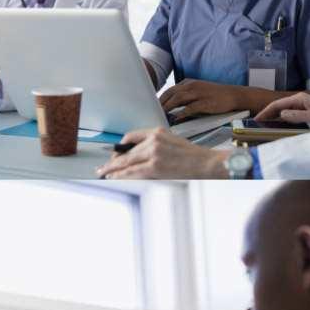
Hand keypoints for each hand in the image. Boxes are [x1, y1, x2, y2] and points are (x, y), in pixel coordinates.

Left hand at [95, 129, 226, 178]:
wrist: (207, 163)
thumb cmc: (193, 156)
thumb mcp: (172, 143)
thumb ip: (155, 146)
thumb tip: (139, 157)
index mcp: (157, 131)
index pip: (131, 137)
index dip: (120, 148)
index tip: (114, 155)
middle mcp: (153, 139)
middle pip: (126, 152)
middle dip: (112, 161)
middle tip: (102, 168)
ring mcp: (153, 153)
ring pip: (126, 162)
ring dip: (112, 170)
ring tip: (103, 174)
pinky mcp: (155, 166)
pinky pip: (132, 172)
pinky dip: (120, 176)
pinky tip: (114, 178)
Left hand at [160, 78, 246, 120]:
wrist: (234, 95)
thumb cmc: (215, 96)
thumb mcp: (198, 92)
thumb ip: (185, 98)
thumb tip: (171, 109)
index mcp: (189, 83)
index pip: (170, 90)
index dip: (160, 99)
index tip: (153, 108)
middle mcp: (192, 86)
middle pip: (171, 93)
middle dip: (161, 103)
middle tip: (154, 113)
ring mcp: (199, 93)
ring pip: (178, 99)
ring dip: (168, 107)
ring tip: (161, 115)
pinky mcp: (206, 102)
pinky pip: (191, 107)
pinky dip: (182, 113)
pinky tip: (176, 119)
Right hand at [254, 91, 309, 130]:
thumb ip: (299, 116)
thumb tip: (281, 114)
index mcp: (301, 99)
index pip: (278, 104)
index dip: (266, 112)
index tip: (256, 119)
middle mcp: (301, 102)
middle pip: (279, 108)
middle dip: (267, 115)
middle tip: (255, 125)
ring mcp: (304, 108)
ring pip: (284, 113)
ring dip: (274, 119)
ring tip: (263, 127)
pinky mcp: (307, 115)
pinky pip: (290, 118)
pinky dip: (282, 123)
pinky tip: (278, 129)